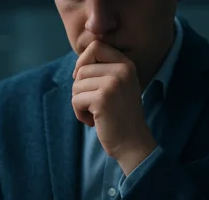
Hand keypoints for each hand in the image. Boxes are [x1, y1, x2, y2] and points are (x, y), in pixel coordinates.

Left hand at [72, 41, 156, 174]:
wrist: (132, 142)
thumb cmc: (120, 117)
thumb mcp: (118, 87)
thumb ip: (103, 72)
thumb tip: (77, 66)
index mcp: (126, 64)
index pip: (96, 46)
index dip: (83, 61)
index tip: (83, 80)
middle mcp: (121, 71)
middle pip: (82, 69)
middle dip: (80, 89)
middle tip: (92, 104)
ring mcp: (112, 84)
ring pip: (76, 85)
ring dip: (79, 103)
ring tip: (94, 114)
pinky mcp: (102, 99)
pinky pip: (76, 100)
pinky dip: (79, 113)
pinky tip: (93, 121)